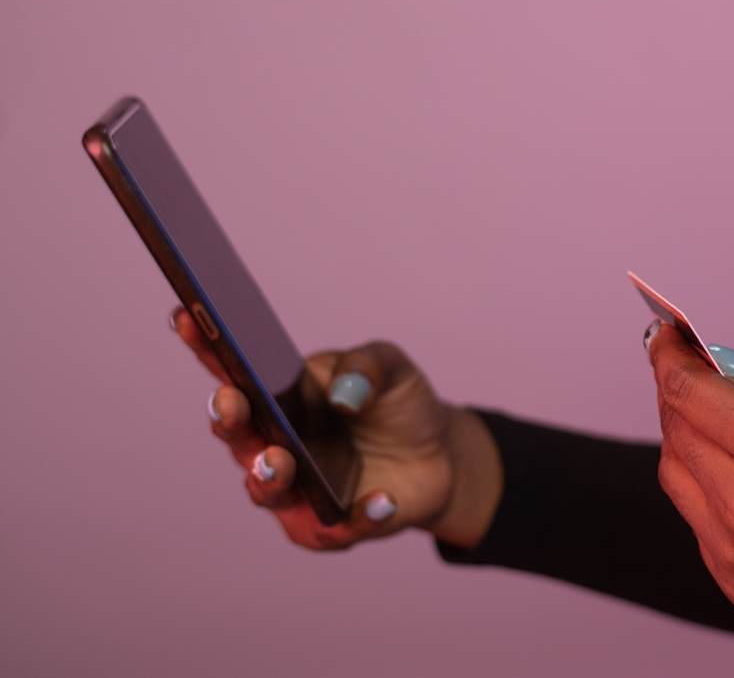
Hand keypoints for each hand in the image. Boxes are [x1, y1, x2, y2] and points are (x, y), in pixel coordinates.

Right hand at [174, 309, 501, 550]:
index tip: (186, 316)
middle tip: (231, 402)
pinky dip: (356, 516)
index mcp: (277, 395)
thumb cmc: (395, 404)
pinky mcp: (325, 527)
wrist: (437, 455)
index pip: (231, 369)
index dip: (204, 344)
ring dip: (268, 475)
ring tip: (280, 459)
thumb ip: (366, 366)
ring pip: (265, 489)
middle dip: (228, 418)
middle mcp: (270, 443)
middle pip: (235, 434)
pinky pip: (333, 528)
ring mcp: (293, 490)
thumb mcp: (389, 368)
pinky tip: (380, 501)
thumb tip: (342, 395)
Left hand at [647, 322, 733, 675]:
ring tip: (723, 420)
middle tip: (698, 369)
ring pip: (675, 473)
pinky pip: (696, 517)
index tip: (668, 337)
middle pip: (674, 429)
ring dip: (687, 438)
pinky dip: (706, 486)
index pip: (688, 392)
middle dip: (680, 390)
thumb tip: (721, 368)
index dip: (669, 355)